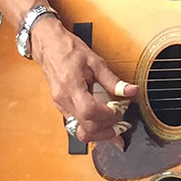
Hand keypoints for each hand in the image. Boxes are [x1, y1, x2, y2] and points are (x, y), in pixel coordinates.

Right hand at [31, 17, 138, 144]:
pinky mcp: (62, 108)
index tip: (121, 109)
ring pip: (79, 132)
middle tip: (123, 121)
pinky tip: (103, 126)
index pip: (90, 112)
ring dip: (99, 134)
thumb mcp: (96, 62)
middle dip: (107, 129)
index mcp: (71, 87)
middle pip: (85, 129)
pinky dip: (91, 129)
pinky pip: (76, 126)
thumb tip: (131, 91)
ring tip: (116, 128)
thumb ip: (113, 81)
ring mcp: (61, 106)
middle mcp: (63, 101)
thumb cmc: (70, 51)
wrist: (49, 47)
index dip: (108, 115)